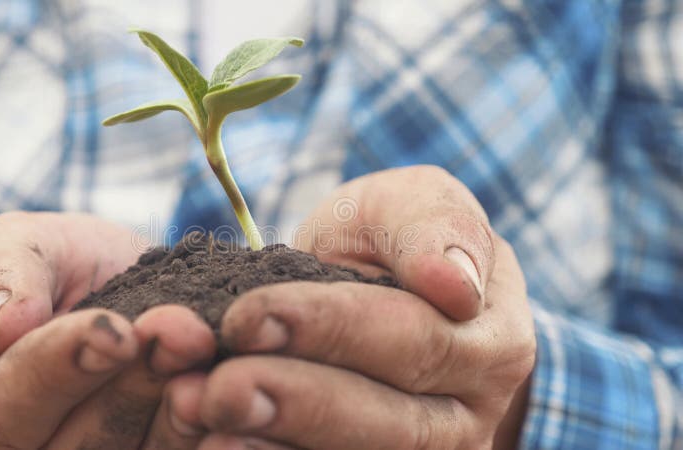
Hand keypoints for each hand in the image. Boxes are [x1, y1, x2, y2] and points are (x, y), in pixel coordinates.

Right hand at [0, 212, 215, 448]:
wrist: (111, 290)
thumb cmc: (50, 272)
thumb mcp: (14, 248)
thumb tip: (4, 323)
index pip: (4, 409)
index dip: (62, 369)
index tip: (119, 331)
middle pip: (80, 446)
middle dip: (135, 385)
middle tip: (184, 332)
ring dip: (181, 411)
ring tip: (210, 353)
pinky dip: (216, 430)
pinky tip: (243, 389)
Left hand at [166, 166, 535, 448]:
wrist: (383, 292)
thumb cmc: (394, 242)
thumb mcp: (411, 206)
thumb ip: (434, 226)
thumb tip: (455, 283)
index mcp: (490, 341)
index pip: (413, 340)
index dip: (329, 329)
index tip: (249, 317)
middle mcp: (466, 415)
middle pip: (387, 423)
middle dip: (296, 402)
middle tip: (217, 388)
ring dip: (274, 447)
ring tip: (204, 419)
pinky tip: (216, 445)